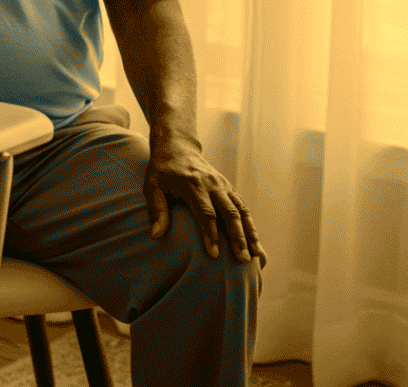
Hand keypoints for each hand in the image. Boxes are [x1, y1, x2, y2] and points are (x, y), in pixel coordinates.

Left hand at [145, 132, 266, 268]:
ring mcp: (222, 184)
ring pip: (240, 210)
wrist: (177, 146)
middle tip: (242, 260)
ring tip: (256, 255)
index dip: (210, 234)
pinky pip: (242, 206)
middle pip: (228, 212)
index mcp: (192, 183)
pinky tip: (255, 242)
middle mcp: (211, 183)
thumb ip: (157, 209)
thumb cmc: (162, 169)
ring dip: (249, 233)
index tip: (214, 255)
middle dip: (236, 237)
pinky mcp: (228, 187)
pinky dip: (250, 224)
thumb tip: (157, 234)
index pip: (205, 212)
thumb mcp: (152, 185)